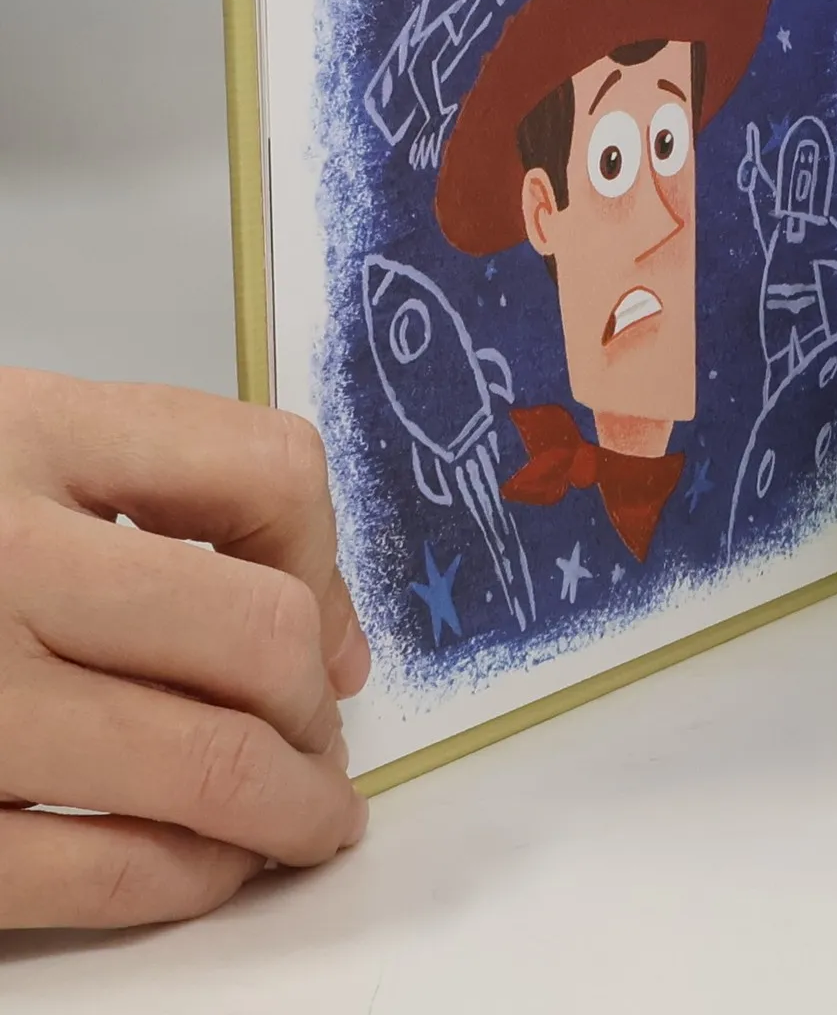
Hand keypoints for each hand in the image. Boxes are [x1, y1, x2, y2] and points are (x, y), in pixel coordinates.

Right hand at [0, 369, 370, 929]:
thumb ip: (154, 496)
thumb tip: (328, 640)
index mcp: (20, 433)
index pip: (262, 470)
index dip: (329, 559)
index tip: (328, 628)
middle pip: (254, 635)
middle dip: (313, 709)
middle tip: (320, 744)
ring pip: (200, 765)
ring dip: (285, 808)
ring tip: (299, 820)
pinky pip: (91, 873)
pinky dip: (183, 879)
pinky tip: (203, 869)